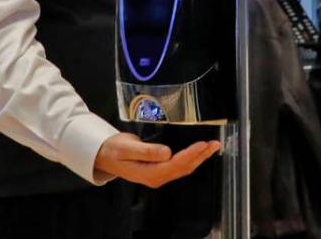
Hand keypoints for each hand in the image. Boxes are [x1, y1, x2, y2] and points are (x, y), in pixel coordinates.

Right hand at [93, 132, 220, 187]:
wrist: (106, 155)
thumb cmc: (114, 150)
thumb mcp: (128, 148)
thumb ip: (148, 151)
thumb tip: (166, 153)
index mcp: (149, 173)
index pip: (175, 164)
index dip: (190, 154)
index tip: (202, 145)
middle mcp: (156, 176)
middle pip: (184, 167)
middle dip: (201, 156)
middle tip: (214, 144)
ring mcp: (159, 174)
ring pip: (184, 167)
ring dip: (199, 157)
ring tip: (212, 146)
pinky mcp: (160, 169)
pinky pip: (179, 165)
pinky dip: (191, 157)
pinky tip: (199, 151)